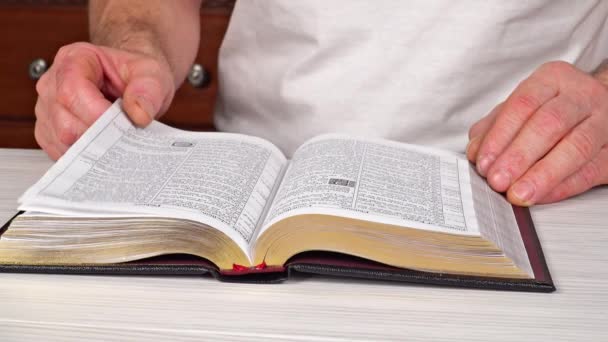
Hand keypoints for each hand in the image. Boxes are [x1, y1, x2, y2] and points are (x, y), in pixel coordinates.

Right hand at [35, 42, 175, 159]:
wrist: (133, 83)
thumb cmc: (136, 74)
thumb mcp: (152, 73)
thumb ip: (148, 90)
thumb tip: (139, 115)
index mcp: (73, 59)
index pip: (71, 90)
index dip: (95, 113)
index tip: (122, 124)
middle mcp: (53, 83)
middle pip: (64, 121)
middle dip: (98, 135)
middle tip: (125, 136)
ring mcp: (48, 109)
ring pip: (61, 140)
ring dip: (92, 147)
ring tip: (117, 139)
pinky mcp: (50, 131)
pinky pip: (59, 151)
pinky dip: (84, 156)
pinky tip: (104, 147)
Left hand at [466, 61, 607, 205]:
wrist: (600, 109)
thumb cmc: (552, 108)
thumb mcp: (520, 108)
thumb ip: (493, 127)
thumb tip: (475, 151)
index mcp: (553, 78)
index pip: (523, 104)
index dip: (500, 135)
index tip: (483, 162)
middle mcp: (582, 95)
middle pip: (549, 124)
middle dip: (519, 156)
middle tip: (498, 180)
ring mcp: (604, 121)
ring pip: (575, 147)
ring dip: (542, 175)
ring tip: (519, 193)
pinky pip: (591, 170)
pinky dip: (563, 186)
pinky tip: (542, 196)